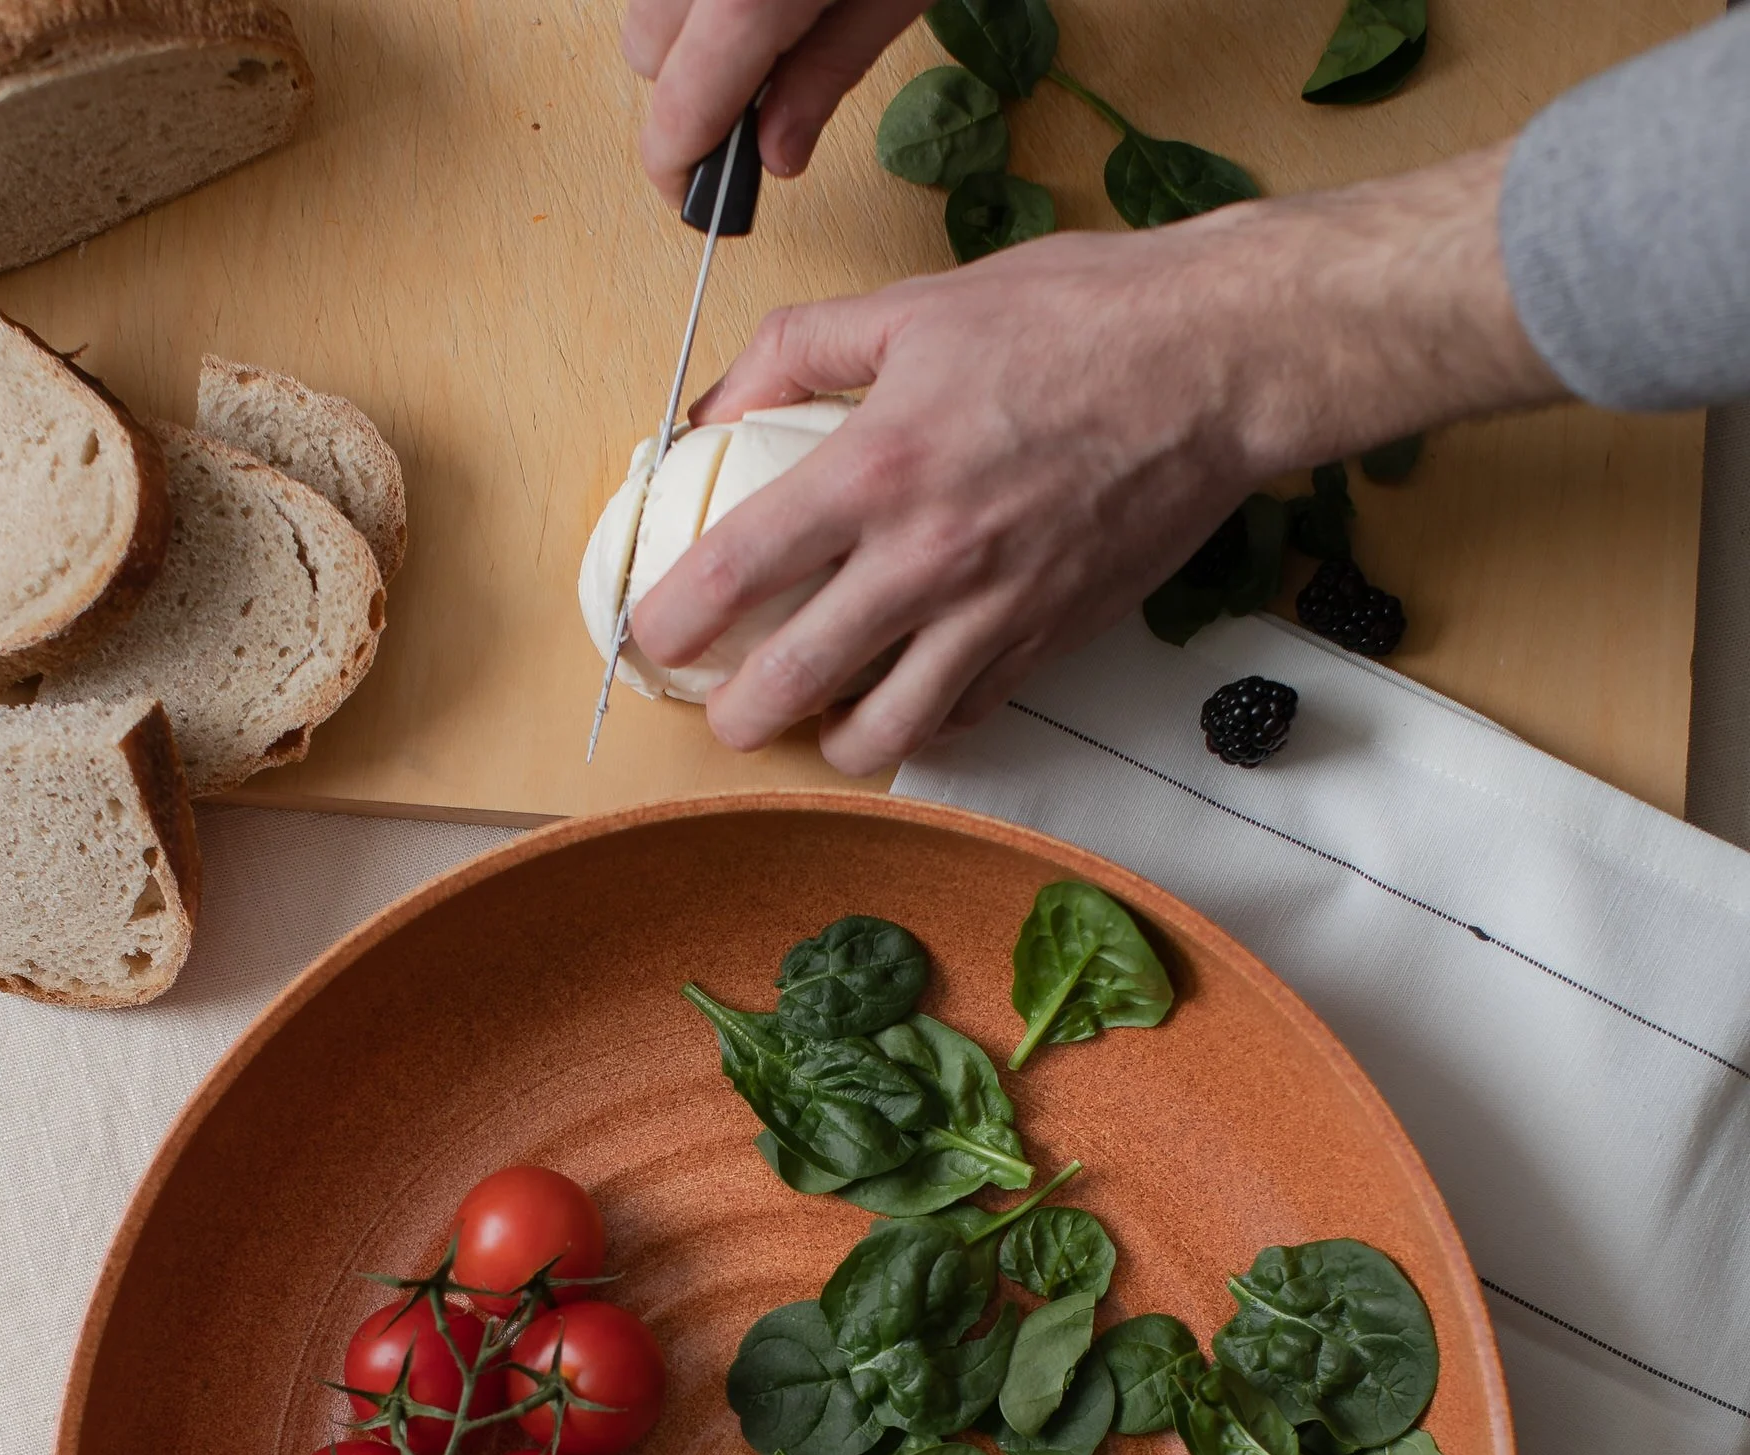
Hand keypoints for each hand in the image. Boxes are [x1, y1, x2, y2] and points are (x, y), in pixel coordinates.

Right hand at [623, 0, 925, 198]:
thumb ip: (827, 74)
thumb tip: (777, 154)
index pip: (679, 114)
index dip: (681, 174)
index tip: (697, 200)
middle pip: (645, 58)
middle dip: (688, 94)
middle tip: (759, 105)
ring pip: (646, 8)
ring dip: (686, 36)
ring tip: (764, 31)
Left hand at [631, 148, 1560, 774]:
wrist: (1217, 364)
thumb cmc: (1076, 321)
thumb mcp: (914, 305)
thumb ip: (798, 352)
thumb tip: (714, 404)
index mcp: (878, 467)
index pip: (737, 570)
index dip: (670, 620)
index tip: (646, 638)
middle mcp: (928, 558)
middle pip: (794, 683)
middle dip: (735, 714)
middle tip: (720, 706)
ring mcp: (993, 614)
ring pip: (883, 732)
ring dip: (828, 741)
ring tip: (812, 718)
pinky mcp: (1047, 642)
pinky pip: (963, 717)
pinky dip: (921, 723)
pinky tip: (902, 695)